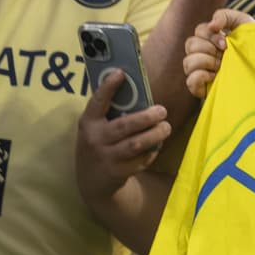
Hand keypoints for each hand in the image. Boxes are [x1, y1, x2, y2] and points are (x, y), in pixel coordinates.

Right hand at [76, 71, 170, 200]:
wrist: (90, 181)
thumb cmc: (98, 143)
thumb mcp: (95, 127)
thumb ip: (108, 112)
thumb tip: (133, 88)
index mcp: (88, 122)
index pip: (97, 101)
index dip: (108, 86)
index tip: (121, 73)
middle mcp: (95, 139)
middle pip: (124, 126)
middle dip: (146, 117)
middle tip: (162, 110)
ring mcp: (106, 157)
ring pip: (135, 145)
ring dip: (154, 135)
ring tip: (166, 127)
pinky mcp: (118, 172)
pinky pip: (139, 161)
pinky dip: (151, 152)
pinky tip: (157, 145)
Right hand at [184, 8, 254, 98]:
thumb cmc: (252, 44)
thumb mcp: (243, 23)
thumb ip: (225, 15)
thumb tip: (211, 24)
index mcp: (209, 38)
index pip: (199, 31)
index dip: (210, 36)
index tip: (226, 43)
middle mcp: (202, 53)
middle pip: (190, 44)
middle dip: (209, 48)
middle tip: (224, 55)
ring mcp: (200, 71)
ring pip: (188, 62)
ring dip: (206, 62)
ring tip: (221, 66)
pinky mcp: (201, 87)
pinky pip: (190, 81)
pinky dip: (201, 76)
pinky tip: (215, 76)